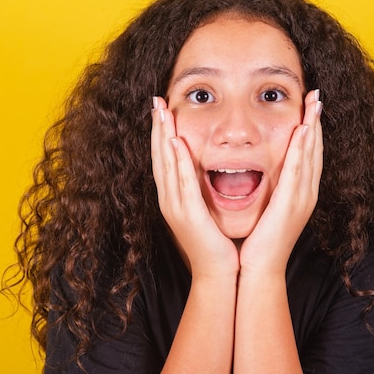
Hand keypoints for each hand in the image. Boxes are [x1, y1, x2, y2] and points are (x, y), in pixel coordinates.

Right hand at [151, 96, 239, 277]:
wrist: (217, 272)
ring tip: (162, 112)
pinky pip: (182, 183)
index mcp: (173, 198)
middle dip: (157, 128)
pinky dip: (177, 162)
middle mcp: (169, 199)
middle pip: (160, 157)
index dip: (161, 134)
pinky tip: (176, 143)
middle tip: (156, 102)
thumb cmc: (214, 241)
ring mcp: (176, 207)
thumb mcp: (204, 209)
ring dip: (163, 137)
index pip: (164, 159)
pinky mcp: (188, 214)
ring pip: (167, 165)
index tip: (161, 110)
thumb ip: (200, 188)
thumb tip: (203, 168)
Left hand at [239, 90, 322, 275]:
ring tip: (314, 102)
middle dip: (316, 121)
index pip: (308, 154)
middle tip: (317, 94)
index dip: (311, 129)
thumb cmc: (260, 241)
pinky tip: (303, 130)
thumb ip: (270, 190)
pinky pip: (297, 170)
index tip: (310, 106)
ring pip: (310, 155)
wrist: (260, 269)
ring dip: (313, 127)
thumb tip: (263, 173)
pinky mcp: (291, 204)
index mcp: (300, 193)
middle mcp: (306, 193)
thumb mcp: (268, 210)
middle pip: (314, 149)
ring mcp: (302, 198)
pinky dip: (302, 149)